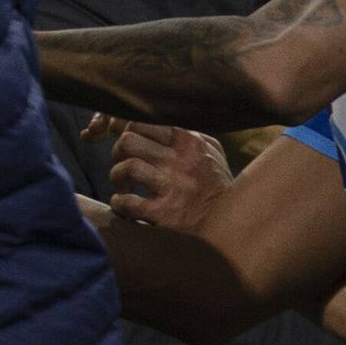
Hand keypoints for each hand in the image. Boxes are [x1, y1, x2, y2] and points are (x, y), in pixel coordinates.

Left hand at [101, 121, 233, 228]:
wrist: (228, 223)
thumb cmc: (215, 185)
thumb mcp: (211, 152)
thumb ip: (185, 135)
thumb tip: (150, 121)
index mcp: (189, 143)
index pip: (142, 121)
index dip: (121, 128)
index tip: (117, 138)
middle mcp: (181, 161)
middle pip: (128, 140)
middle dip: (117, 152)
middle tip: (122, 163)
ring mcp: (173, 187)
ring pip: (128, 167)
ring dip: (117, 177)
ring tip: (123, 186)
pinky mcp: (164, 212)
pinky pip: (128, 201)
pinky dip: (119, 202)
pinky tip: (124, 204)